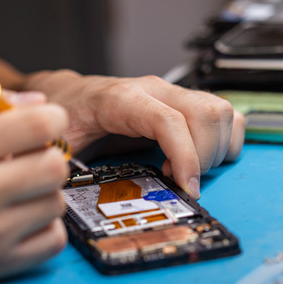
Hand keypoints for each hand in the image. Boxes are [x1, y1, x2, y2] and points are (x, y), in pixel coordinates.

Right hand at [0, 88, 69, 283]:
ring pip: (56, 202)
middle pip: (56, 166)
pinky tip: (16, 220)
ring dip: (42, 195)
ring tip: (13, 194)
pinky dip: (42, 229)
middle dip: (47, 158)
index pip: (40, 125)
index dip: (51, 120)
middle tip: (27, 162)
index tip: (42, 126)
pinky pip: (54, 239)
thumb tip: (37, 102)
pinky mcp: (0, 264)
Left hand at [23, 70, 244, 197]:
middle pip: (206, 115)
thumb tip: (72, 193)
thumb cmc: (65, 117)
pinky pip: (226, 115)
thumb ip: (65, 162)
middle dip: (203, 157)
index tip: (187, 188)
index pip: (169, 120)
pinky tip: (200, 158)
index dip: (186, 156)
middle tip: (181, 181)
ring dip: (216, 150)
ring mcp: (173, 94)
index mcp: (121, 98)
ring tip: (187, 170)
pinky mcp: (186, 103)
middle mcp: (154, 90)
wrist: (68, 95)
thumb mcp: (57, 141)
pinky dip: (224, 141)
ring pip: (221, 113)